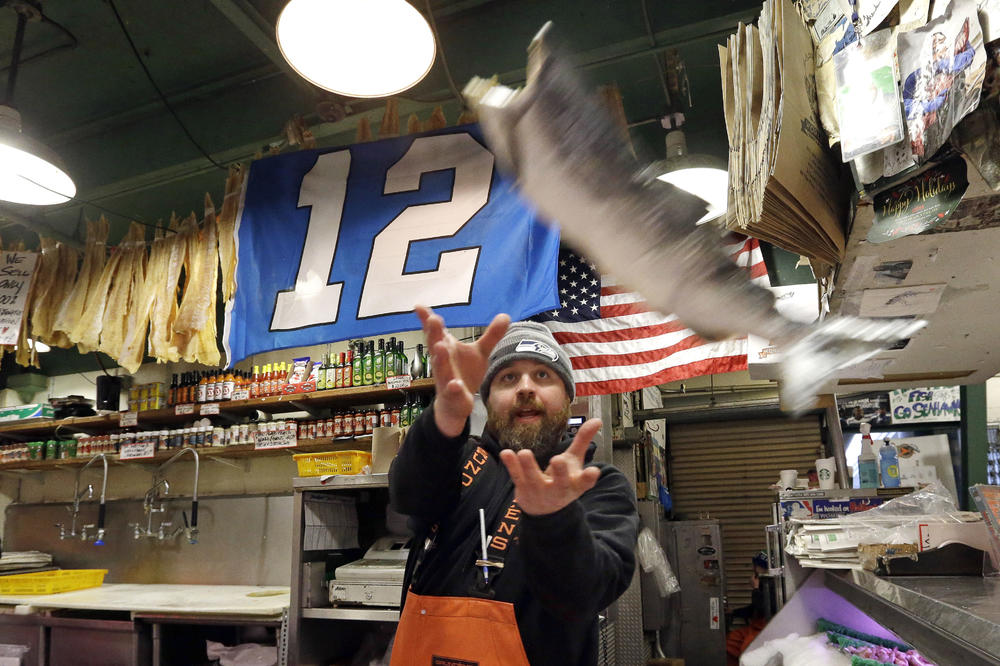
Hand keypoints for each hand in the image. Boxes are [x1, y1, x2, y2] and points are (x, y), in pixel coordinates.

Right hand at [415, 305, 508, 437]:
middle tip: (433, 319)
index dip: (428, 319)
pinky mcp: (452, 395)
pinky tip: (455, 383)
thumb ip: (491, 335)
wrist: (455, 404)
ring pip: (441, 368)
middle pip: (436, 346)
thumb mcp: (480, 353)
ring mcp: (445, 379)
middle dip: (434, 333)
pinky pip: (451, 391)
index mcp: (447, 349)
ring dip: (440, 358)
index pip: (436, 332)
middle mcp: (443, 362)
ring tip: (440, 346)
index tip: (420, 307)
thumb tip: (505, 315)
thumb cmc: (464, 373)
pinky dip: (453, 388)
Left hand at [500, 418, 602, 515]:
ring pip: (534, 478)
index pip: (585, 482)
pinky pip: (516, 476)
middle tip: (557, 460)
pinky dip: (511, 465)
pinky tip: (506, 453)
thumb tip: (598, 420)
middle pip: (560, 482)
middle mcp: (559, 489)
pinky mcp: (523, 488)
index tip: (594, 471)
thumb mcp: (574, 461)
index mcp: (575, 484)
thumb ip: (583, 440)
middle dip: (560, 472)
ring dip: (529, 466)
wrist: (543, 509)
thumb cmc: (562, 478)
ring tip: (525, 453)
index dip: (589, 477)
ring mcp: (539, 490)